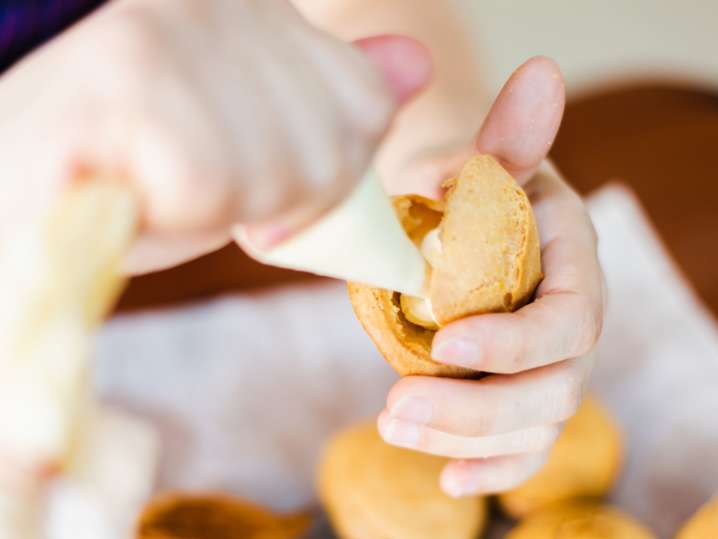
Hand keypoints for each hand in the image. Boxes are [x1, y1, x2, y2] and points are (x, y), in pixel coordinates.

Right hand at [0, 0, 429, 272]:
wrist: (26, 202)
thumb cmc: (135, 179)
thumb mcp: (251, 150)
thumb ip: (329, 106)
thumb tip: (416, 65)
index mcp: (255, 13)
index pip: (365, 106)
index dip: (324, 174)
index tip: (253, 180)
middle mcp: (219, 1)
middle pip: (331, 149)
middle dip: (271, 202)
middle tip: (193, 185)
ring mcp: (170, 29)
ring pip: (278, 174)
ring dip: (217, 209)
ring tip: (155, 185)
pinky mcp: (125, 76)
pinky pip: (211, 183)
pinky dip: (172, 212)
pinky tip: (128, 187)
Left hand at [377, 57, 604, 496]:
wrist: (473, 222)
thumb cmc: (481, 191)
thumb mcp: (493, 162)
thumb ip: (512, 136)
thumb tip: (539, 72)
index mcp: (572, 269)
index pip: (567, 320)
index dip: (515, 341)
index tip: (448, 342)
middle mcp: (572, 327)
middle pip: (550, 391)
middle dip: (475, 409)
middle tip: (394, 409)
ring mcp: (550, 369)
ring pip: (531, 425)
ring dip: (465, 440)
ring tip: (393, 428)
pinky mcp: (522, 395)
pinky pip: (521, 447)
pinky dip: (490, 468)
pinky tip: (449, 481)